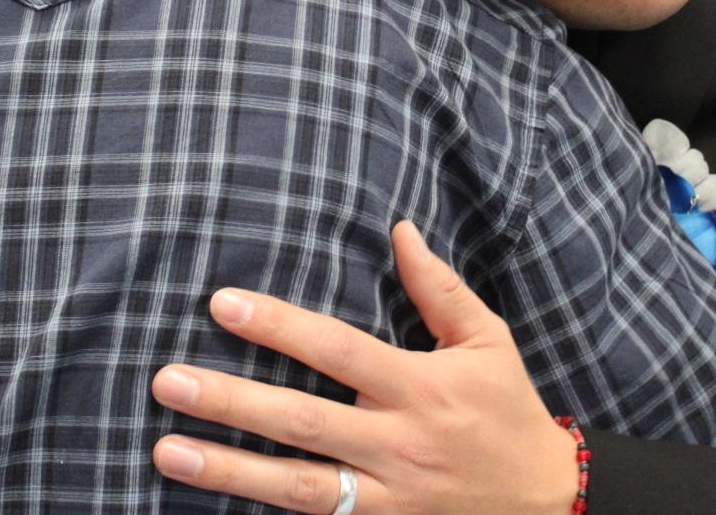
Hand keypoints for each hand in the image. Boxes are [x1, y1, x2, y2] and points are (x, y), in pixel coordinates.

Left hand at [151, 221, 579, 514]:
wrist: (550, 506)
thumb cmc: (509, 412)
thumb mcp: (487, 341)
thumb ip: (439, 289)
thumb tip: (399, 229)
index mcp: (422, 387)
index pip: (337, 350)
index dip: (279, 326)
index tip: (222, 304)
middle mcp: (399, 444)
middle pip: (303, 422)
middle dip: (231, 402)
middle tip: (166, 380)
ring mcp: (387, 498)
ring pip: (297, 487)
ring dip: (226, 470)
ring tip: (164, 450)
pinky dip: (264, 512)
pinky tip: (212, 499)